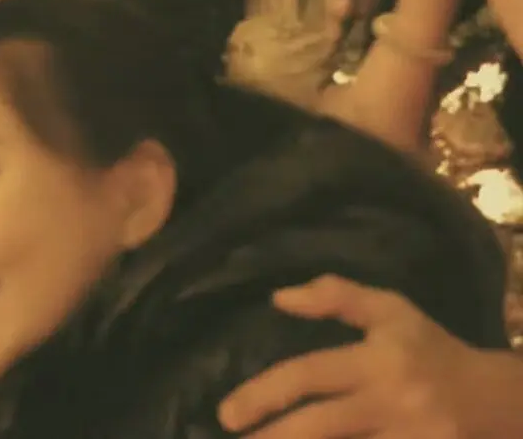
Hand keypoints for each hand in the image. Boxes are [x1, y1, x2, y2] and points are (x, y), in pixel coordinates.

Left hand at [218, 275, 478, 437]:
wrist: (492, 399)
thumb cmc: (429, 350)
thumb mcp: (391, 310)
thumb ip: (336, 296)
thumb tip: (279, 297)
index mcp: (378, 361)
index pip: (310, 375)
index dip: (263, 394)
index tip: (228, 414)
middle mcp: (392, 404)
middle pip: (320, 427)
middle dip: (273, 438)